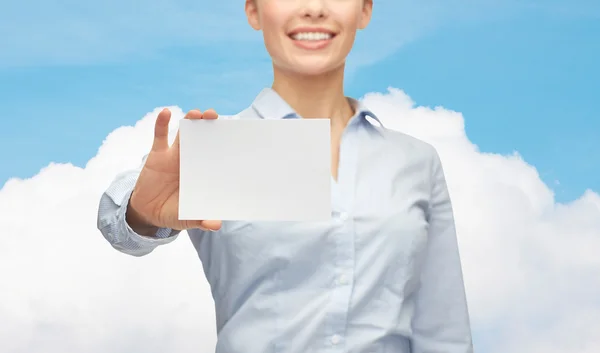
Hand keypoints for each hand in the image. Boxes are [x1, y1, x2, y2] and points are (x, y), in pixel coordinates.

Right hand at [127, 108, 221, 231]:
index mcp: (202, 172)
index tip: (233, 133)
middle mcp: (191, 160)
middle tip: (214, 116)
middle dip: (209, 125)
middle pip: (202, 137)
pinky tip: (166, 112)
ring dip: (190, 121)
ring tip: (196, 114)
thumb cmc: (174, 213)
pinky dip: (162, 123)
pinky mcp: (157, 155)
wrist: (148, 213)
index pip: (215, 154)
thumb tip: (216, 225)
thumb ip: (201, 220)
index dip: (223, 142)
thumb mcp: (188, 218)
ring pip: (184, 133)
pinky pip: (160, 135)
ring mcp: (174, 155)